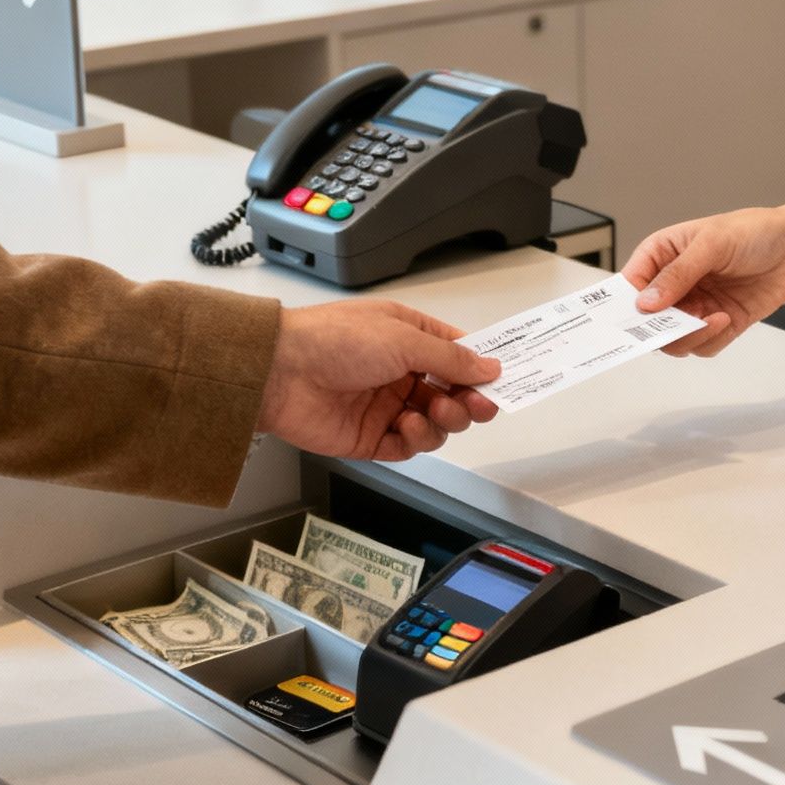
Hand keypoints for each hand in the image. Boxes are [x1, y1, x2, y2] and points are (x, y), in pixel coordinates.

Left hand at [256, 301, 500, 461]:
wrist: (280, 372)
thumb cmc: (336, 340)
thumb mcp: (403, 337)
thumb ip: (451, 357)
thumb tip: (490, 367)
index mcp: (408, 337)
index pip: (456, 355)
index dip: (481, 369)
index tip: (504, 382)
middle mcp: (400, 372)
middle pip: (453, 394)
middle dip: (469, 402)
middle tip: (477, 406)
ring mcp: (386, 406)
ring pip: (436, 424)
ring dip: (443, 420)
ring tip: (432, 411)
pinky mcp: (371, 438)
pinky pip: (409, 446)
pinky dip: (417, 439)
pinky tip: (408, 426)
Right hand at [623, 207, 784, 356]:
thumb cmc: (754, 232)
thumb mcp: (711, 243)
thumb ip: (678, 274)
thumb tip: (647, 302)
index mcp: (661, 256)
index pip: (630, 285)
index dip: (626, 304)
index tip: (633, 318)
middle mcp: (674, 285)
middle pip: (648, 321)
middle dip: (660, 328)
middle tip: (676, 328)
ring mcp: (694, 307)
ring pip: (673, 340)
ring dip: (690, 336)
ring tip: (714, 318)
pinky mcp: (717, 324)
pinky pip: (702, 346)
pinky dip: (710, 339)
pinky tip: (726, 318)